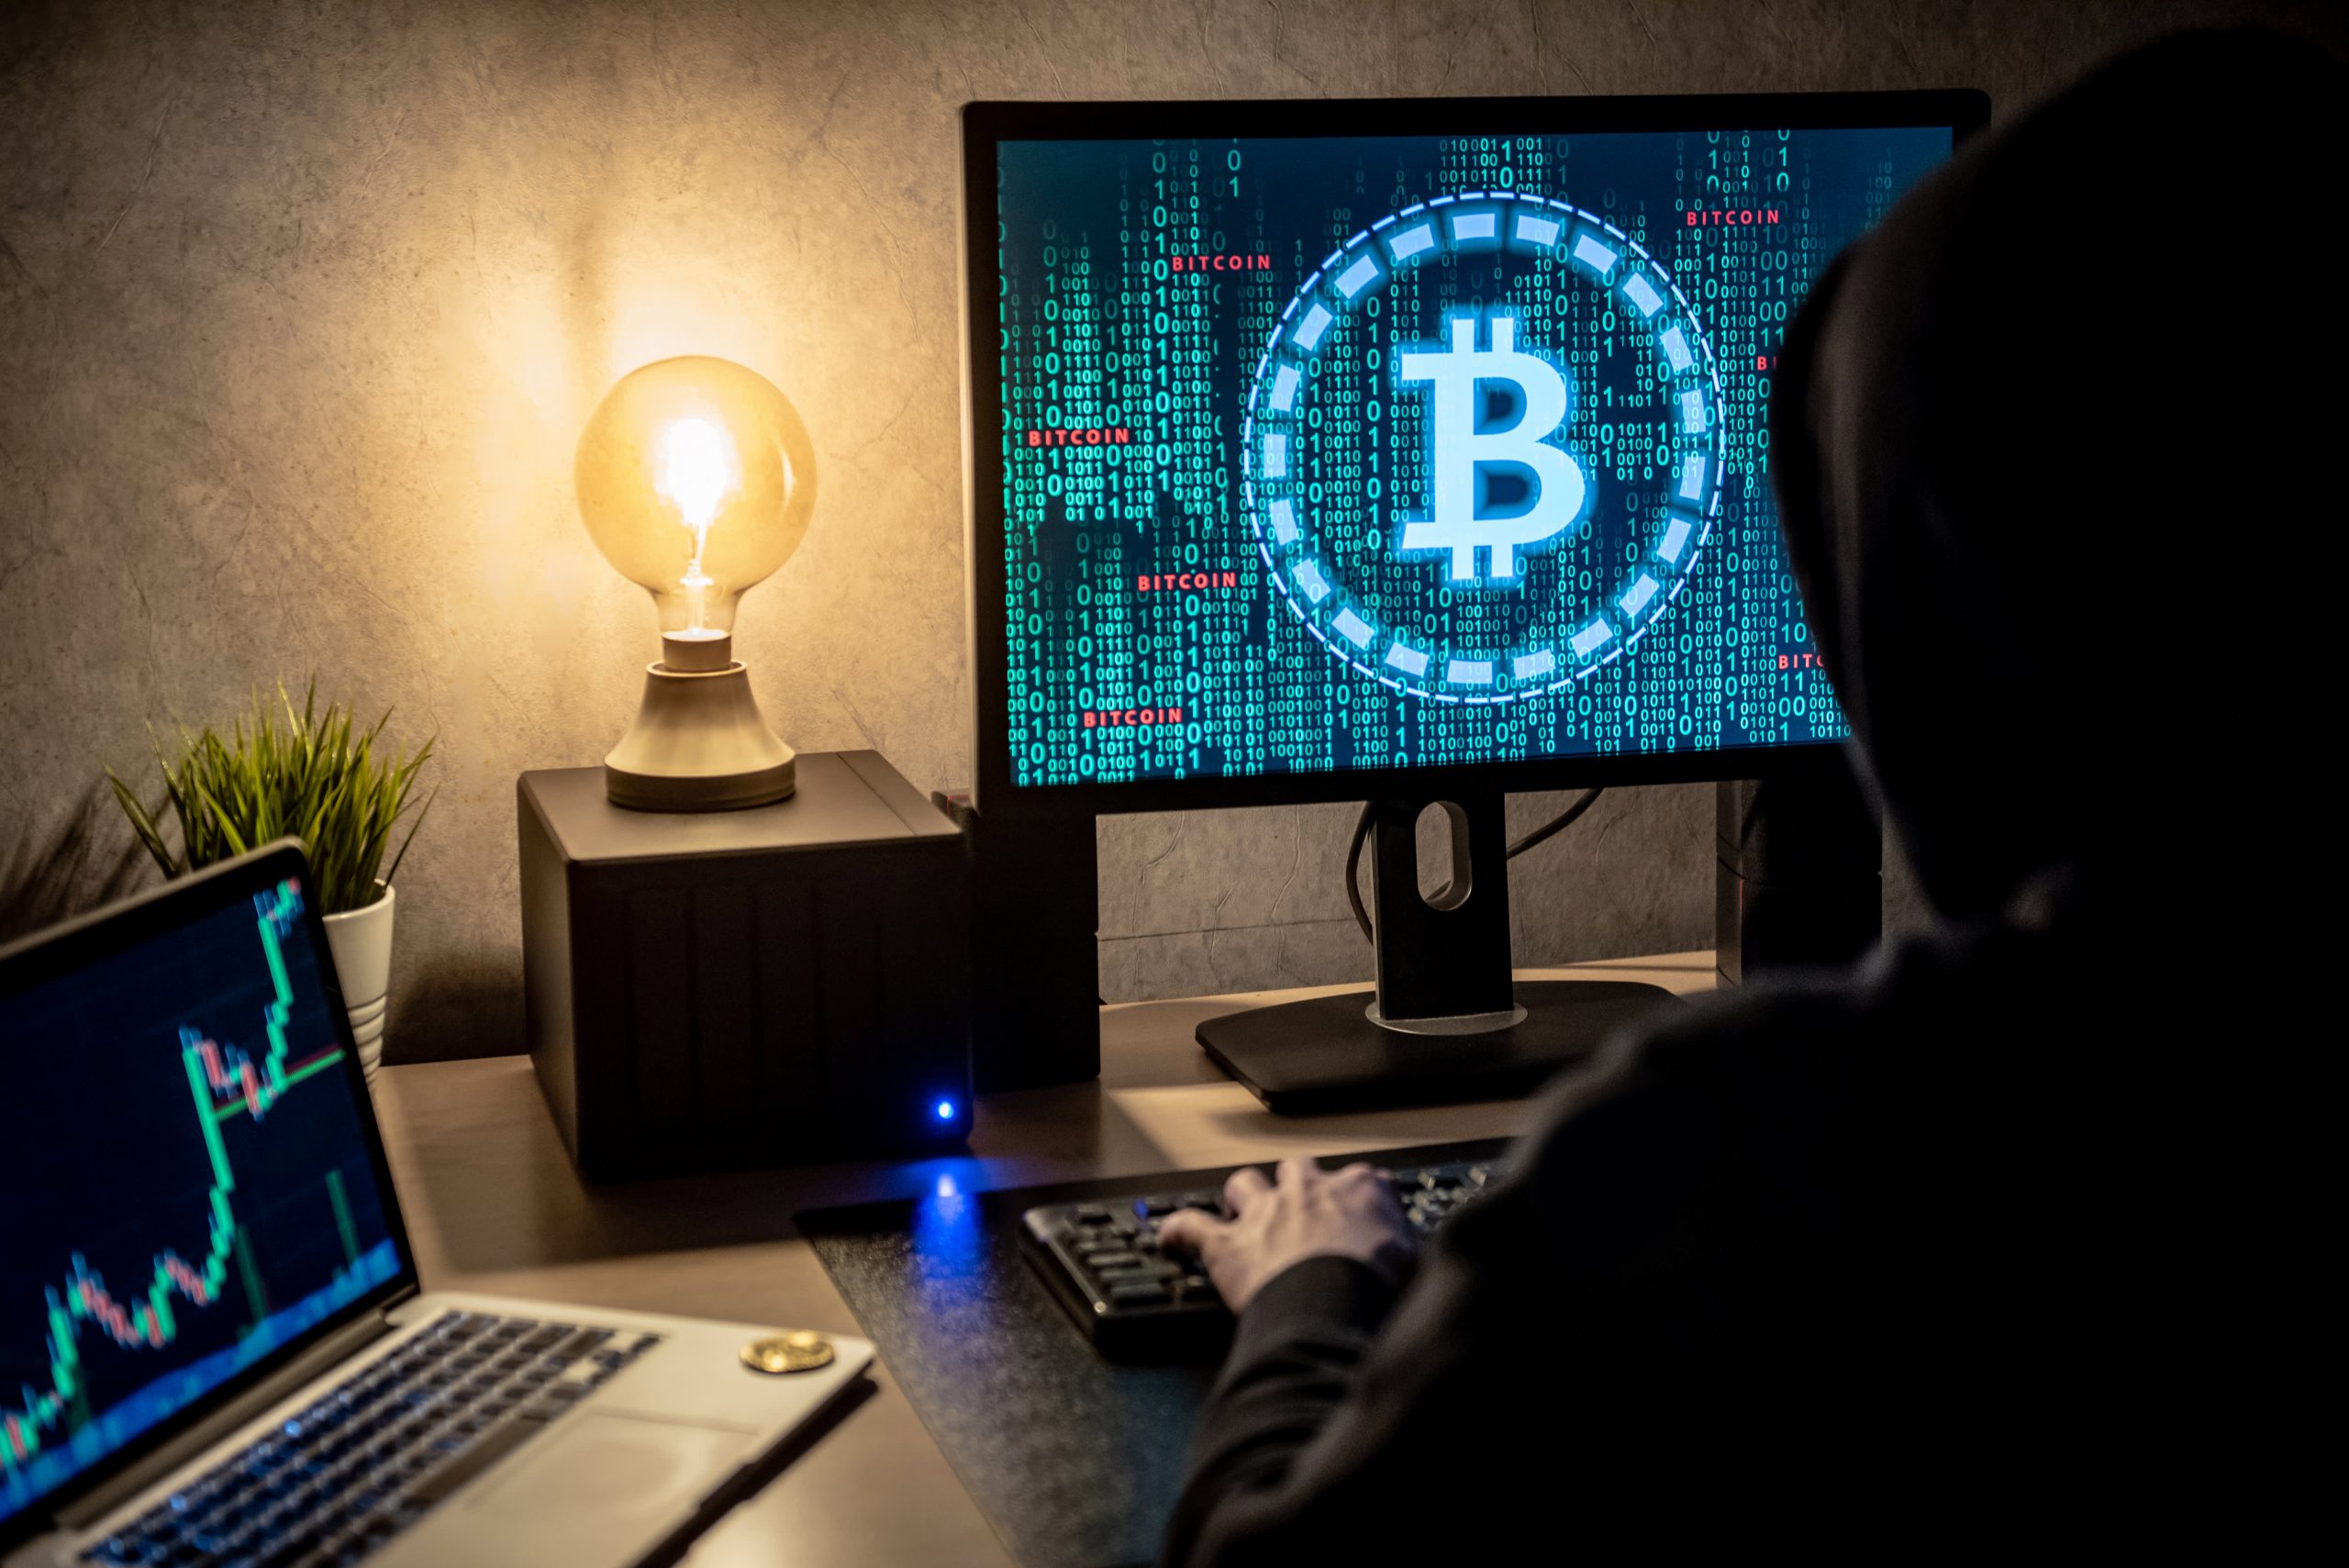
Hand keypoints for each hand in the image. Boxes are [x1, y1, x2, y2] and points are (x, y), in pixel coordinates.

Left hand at [1156, 1157, 1419, 1312]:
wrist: (1335, 1301)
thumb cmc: (1377, 1284)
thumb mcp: (1418, 1261)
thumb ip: (1414, 1249)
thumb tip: (1427, 1260)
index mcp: (1360, 1189)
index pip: (1364, 1180)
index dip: (1360, 1198)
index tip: (1365, 1215)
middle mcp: (1309, 1189)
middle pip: (1298, 1170)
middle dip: (1296, 1186)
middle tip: (1300, 1209)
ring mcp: (1265, 1212)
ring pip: (1244, 1184)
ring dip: (1242, 1199)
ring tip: (1241, 1213)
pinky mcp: (1228, 1244)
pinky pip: (1190, 1227)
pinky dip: (1176, 1232)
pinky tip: (1168, 1238)